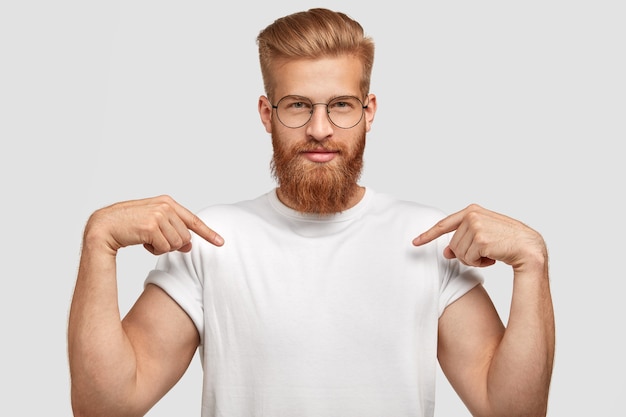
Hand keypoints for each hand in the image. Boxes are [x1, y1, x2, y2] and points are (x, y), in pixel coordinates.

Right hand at [86, 195, 223, 254]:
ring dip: (162, 247)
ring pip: (176, 244)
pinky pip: (164, 248)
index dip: (208, 232)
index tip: (220, 242)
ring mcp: (159, 215)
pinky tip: (142, 241)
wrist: (105, 226)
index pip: (193, 220)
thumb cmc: (128, 225)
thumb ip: (173, 231)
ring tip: (146, 239)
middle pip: (185, 237)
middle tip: (154, 240)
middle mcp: (166, 206)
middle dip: (172, 244)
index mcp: (167, 202)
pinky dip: (154, 250)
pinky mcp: (152, 226)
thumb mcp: (154, 225)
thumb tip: (189, 245)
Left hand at [412, 204, 545, 271]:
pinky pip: (468, 259)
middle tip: (485, 253)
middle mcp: (472, 215)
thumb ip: (463, 239)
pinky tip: (493, 258)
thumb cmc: (507, 242)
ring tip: (491, 254)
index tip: (415, 242)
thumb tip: (445, 252)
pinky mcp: (480, 239)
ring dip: (474, 259)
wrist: (529, 248)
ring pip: (459, 253)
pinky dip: (479, 263)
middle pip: (453, 245)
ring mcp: (476, 226)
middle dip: (466, 254)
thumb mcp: (482, 237)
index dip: (428, 235)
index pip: (444, 224)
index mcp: (472, 211)